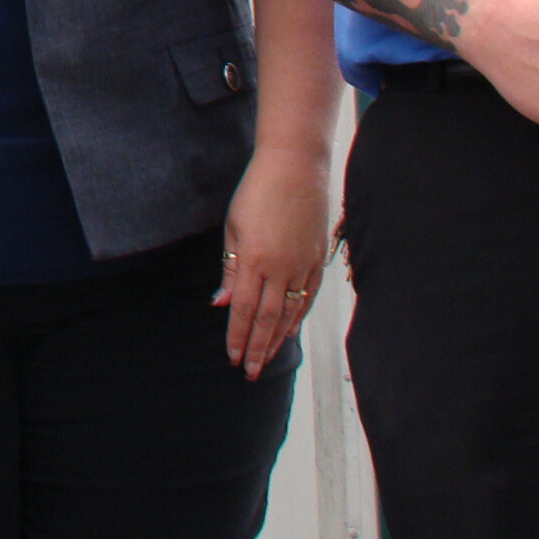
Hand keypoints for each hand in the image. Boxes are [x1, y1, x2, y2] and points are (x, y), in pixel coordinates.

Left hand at [216, 147, 330, 378]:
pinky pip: (308, 298)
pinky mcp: (318, 259)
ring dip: (277, 339)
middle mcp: (281, 268)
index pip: (243, 309)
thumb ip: (229, 269)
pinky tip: (290, 331)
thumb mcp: (233, 227)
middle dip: (257, 348)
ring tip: (267, 359)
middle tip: (249, 372)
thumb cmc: (256, 192)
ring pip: (290, 313)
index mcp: (254, 259)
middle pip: (267, 319)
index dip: (237, 337)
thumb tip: (220, 304)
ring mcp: (303, 265)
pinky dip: (298, 318)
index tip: (232, 358)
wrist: (295, 166)